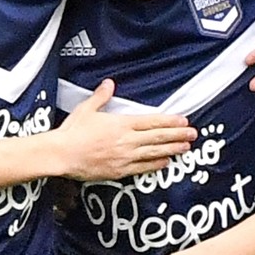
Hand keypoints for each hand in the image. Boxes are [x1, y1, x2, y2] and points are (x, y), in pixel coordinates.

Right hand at [57, 79, 196, 180]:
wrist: (61, 155)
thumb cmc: (72, 131)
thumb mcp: (87, 109)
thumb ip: (101, 96)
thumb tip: (110, 83)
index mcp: (121, 124)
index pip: (152, 121)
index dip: (170, 121)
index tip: (183, 120)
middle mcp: (127, 141)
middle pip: (158, 137)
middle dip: (178, 135)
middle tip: (193, 134)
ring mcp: (124, 157)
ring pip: (154, 153)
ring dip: (172, 150)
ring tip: (186, 148)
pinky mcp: (119, 171)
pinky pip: (142, 168)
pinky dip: (156, 165)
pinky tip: (166, 163)